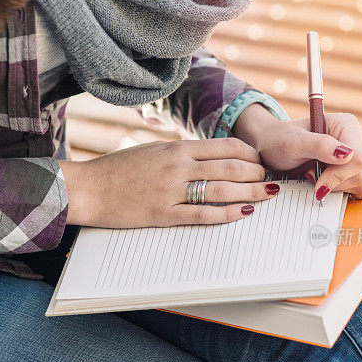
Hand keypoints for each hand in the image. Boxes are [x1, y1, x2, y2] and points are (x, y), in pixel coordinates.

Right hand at [58, 138, 281, 227]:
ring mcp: (171, 191)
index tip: (261, 160)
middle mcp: (177, 166)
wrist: (89, 189)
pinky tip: (243, 214)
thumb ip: (180, 154)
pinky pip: (202, 214)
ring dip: (250, 192)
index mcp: (176, 149)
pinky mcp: (164, 214)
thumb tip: (207, 158)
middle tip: (272, 178)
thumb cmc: (118, 170)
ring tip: (267, 195)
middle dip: (256, 173)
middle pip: (229, 167)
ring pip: (221, 190)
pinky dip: (226, 214)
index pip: (224, 147)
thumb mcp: (152, 151)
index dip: (249, 154)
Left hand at [233, 104, 361, 200]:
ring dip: (340, 189)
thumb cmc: (281, 141)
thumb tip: (348, 154)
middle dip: (336, 184)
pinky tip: (334, 188)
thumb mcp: (293, 142)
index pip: (359, 159)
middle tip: (311, 176)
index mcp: (347, 125)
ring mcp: (360, 155)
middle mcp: (358, 138)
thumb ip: (319, 146)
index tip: (316, 184)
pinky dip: (353, 194)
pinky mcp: (358, 170)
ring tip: (317, 177)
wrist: (274, 148)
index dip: (338, 177)